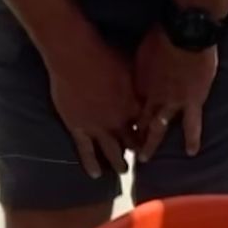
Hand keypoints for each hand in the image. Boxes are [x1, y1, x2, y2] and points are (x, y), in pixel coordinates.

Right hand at [43, 29, 139, 179]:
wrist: (75, 54)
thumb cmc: (104, 52)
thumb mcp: (131, 64)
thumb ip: (139, 80)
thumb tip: (150, 81)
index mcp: (133, 104)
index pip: (146, 125)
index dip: (150, 132)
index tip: (153, 137)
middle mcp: (118, 120)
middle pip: (131, 141)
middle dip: (138, 151)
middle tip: (142, 158)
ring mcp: (97, 126)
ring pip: (110, 151)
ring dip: (117, 163)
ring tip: (122, 171)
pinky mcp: (77, 127)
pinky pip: (85, 151)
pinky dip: (90, 163)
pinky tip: (95, 175)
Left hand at [132, 27, 217, 160]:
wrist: (185, 32)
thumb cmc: (160, 34)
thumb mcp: (138, 50)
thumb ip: (135, 64)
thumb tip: (125, 64)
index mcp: (137, 84)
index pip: (126, 106)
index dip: (119, 118)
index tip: (112, 127)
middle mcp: (151, 97)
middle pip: (136, 121)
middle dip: (127, 137)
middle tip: (120, 150)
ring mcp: (171, 102)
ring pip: (157, 128)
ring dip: (150, 144)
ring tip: (144, 159)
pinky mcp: (192, 101)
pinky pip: (192, 124)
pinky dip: (192, 138)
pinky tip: (190, 153)